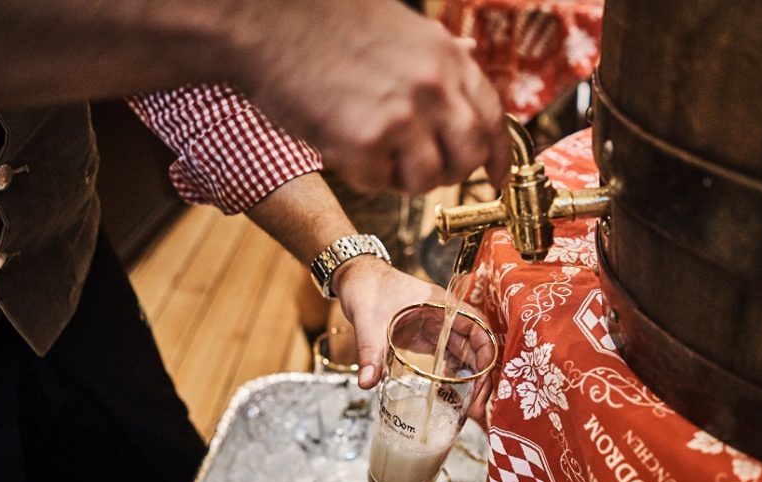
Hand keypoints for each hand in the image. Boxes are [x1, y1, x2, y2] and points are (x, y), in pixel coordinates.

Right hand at [243, 0, 510, 194]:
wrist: (264, 19)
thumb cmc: (322, 22)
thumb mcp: (400, 28)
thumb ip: (437, 58)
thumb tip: (469, 61)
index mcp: (445, 56)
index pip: (493, 118)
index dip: (497, 156)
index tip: (495, 177)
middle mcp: (433, 85)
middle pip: (468, 156)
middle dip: (449, 172)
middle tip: (420, 169)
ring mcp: (402, 115)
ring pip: (427, 179)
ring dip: (401, 177)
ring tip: (371, 151)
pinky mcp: (365, 141)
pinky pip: (379, 182)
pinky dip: (361, 174)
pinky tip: (340, 143)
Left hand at [331, 257, 494, 422]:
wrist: (354, 276)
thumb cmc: (366, 287)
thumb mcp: (368, 321)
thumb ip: (370, 353)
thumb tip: (367, 384)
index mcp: (439, 304)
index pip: (478, 326)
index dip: (486, 353)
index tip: (483, 379)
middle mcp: (444, 315)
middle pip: (474, 345)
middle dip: (481, 375)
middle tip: (477, 406)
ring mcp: (436, 326)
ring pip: (463, 353)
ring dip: (469, 378)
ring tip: (468, 406)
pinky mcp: (426, 336)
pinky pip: (447, 356)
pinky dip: (452, 374)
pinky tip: (448, 393)